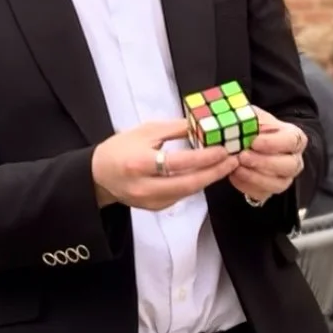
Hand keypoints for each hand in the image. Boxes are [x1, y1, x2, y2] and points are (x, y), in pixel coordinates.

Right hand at [91, 117, 238, 212]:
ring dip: (209, 179)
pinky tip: (207, 173)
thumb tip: (203, 124)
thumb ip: (175, 129)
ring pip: (187, 192)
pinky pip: (181, 196)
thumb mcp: (146, 131)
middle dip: (214, 173)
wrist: (99, 175)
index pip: (178, 163)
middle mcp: (145, 187)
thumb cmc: (121, 148)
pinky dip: (195, 184)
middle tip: (233, 161)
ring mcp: (150, 201)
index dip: (203, 158)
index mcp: (140, 163)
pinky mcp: (155, 208)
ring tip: (225, 165)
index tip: (223, 149)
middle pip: (188, 184)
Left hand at [229, 107, 307, 205]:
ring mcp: (284, 178)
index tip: (254, 141)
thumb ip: (247, 117)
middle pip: (289, 165)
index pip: (291, 141)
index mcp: (294, 138)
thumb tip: (236, 118)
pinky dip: (246, 186)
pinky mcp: (270, 191)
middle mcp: (294, 160)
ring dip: (255, 177)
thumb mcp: (253, 117)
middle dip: (264, 162)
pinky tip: (234, 175)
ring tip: (236, 167)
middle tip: (243, 156)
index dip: (273, 143)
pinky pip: (262, 194)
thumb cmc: (254, 128)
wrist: (249, 145)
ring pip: (277, 184)